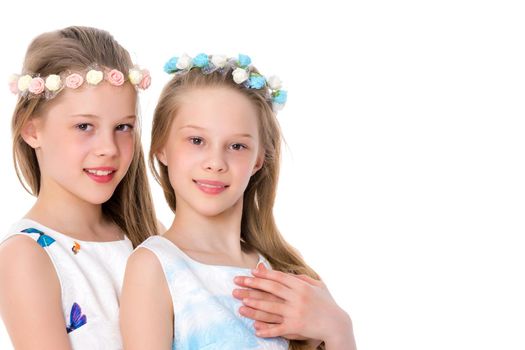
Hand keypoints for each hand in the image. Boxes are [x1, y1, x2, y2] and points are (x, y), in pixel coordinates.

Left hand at [233, 264, 355, 348]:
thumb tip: (287, 273)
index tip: (252, 272)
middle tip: (239, 281)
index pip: (279, 277)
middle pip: (271, 289)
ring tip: (241, 302)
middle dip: (253, 284)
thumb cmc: (327, 304)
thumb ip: (302, 278)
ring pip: (270, 308)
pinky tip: (255, 329)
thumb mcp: (318, 286)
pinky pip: (278, 329)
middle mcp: (297, 298)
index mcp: (302, 286)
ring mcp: (296, 313)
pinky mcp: (296, 328)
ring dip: (254, 304)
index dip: (264, 274)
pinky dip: (266, 330)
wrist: (337, 324)